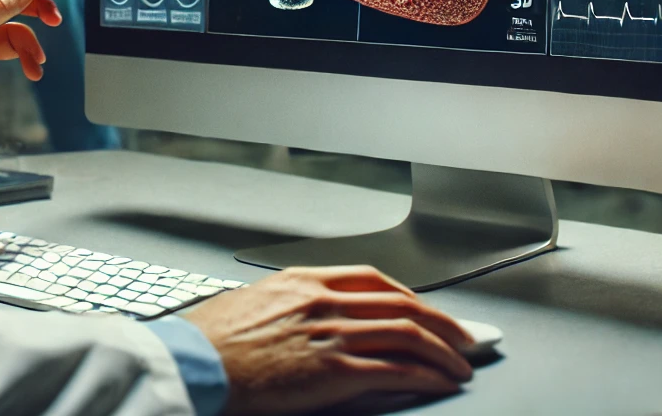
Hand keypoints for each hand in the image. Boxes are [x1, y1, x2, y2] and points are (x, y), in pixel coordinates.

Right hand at [183, 266, 473, 414]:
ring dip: (443, 351)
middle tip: (463, 336)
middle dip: (442, 321)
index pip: (373, 278)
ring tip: (461, 366)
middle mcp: (324, 301)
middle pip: (401, 304)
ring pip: (407, 334)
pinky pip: (396, 370)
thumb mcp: (256, 302)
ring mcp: (332, 334)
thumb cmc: (215, 337)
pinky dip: (426, 375)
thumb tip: (314, 313)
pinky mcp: (335, 372)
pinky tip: (439, 383)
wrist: (197, 362)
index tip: (426, 308)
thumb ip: (292, 302)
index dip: (409, 293)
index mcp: (305, 280)